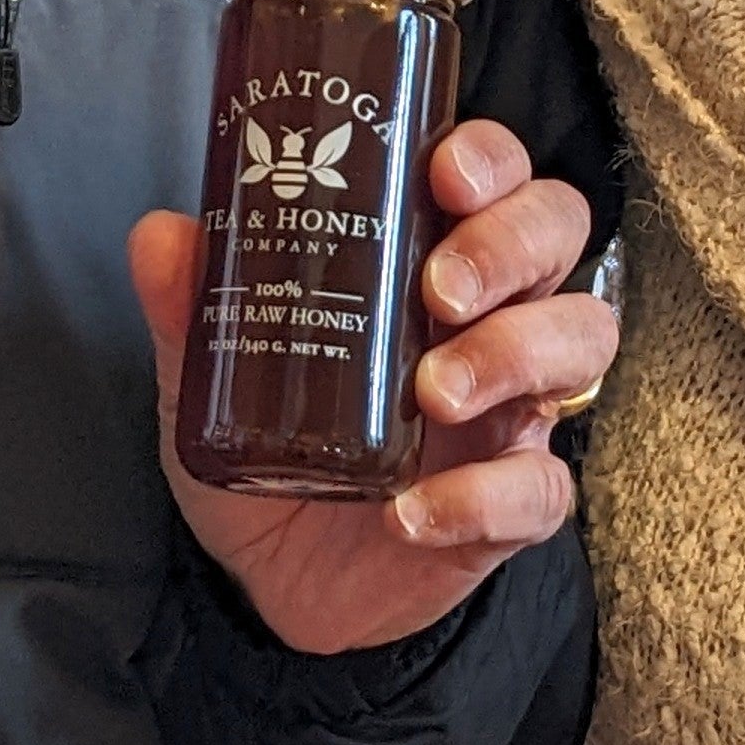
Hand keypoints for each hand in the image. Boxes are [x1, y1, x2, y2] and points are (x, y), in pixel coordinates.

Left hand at [126, 118, 615, 655]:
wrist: (273, 586)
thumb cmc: (271, 448)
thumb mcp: (211, 375)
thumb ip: (191, 308)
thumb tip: (161, 235)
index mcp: (428, 261)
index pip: (496, 178)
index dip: (491, 159)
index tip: (442, 173)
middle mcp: (490, 318)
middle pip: (557, 235)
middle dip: (510, 245)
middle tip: (439, 290)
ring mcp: (513, 409)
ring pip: (583, 339)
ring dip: (516, 352)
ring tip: (433, 392)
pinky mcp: (512, 506)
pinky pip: (540, 488)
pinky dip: (482, 496)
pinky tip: (411, 511)